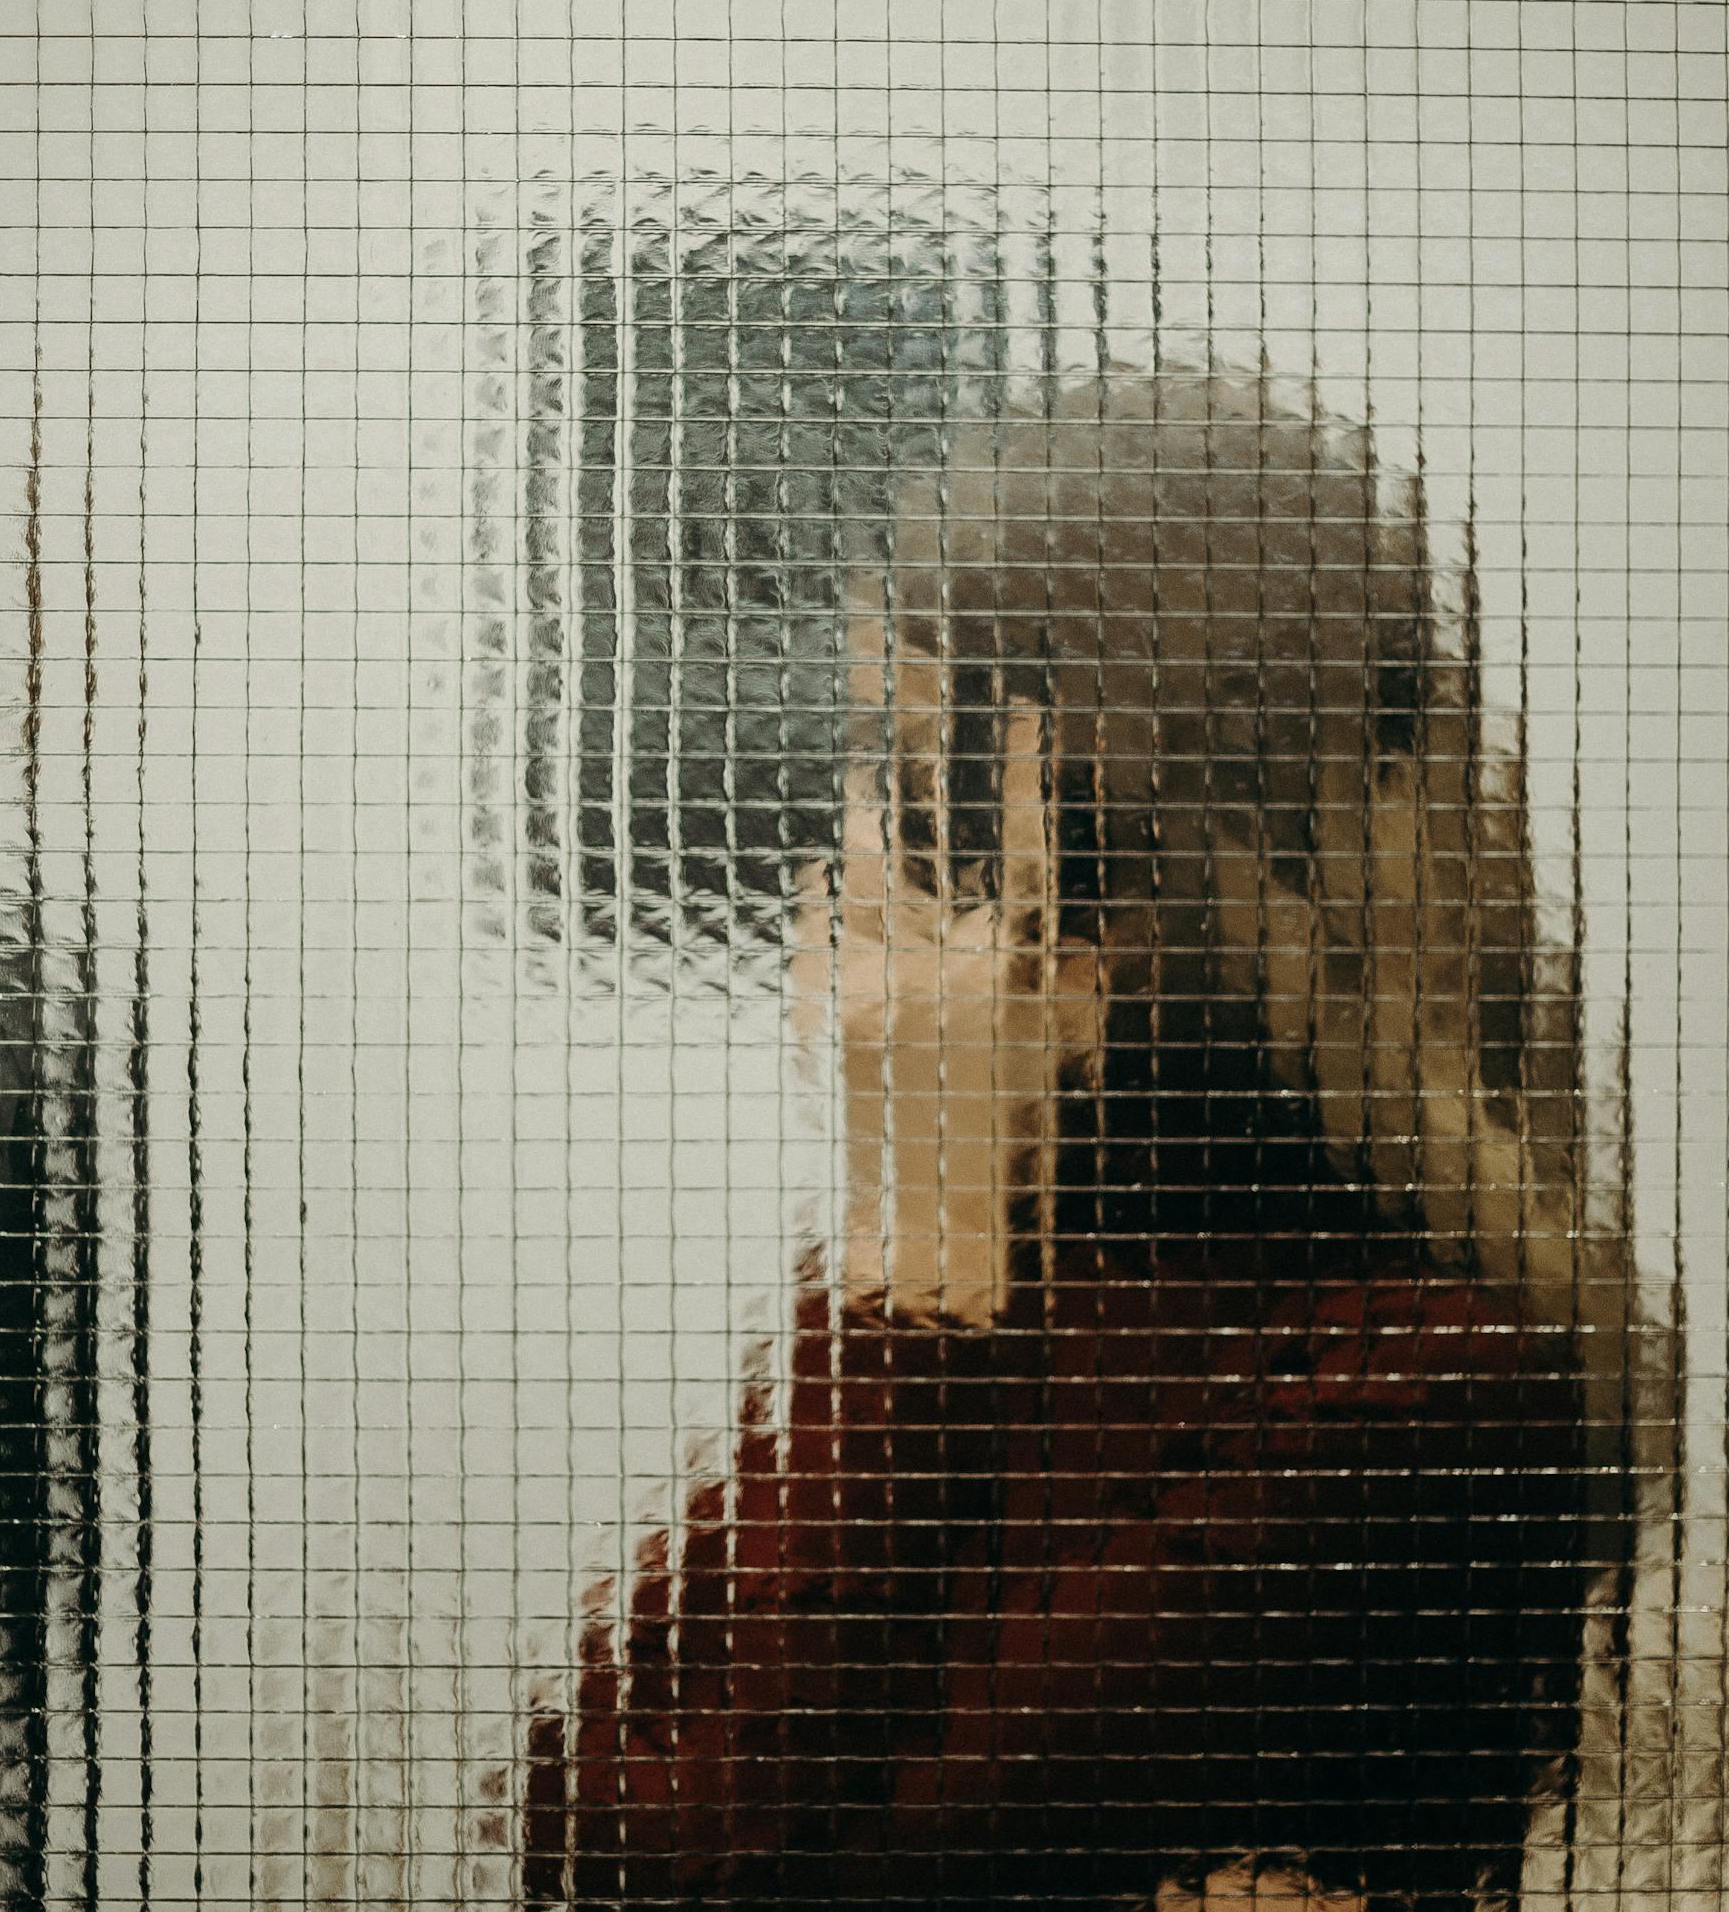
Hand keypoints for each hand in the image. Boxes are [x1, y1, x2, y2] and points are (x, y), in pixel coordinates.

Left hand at [788, 686, 1101, 1323]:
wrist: (925, 1229)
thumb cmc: (1004, 1147)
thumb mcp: (1054, 1064)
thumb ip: (1075, 996)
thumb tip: (1100, 943)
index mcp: (1013, 974)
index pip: (1029, 849)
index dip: (1027, 776)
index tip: (1026, 710)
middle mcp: (943, 965)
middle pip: (932, 832)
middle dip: (925, 754)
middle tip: (911, 682)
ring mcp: (872, 982)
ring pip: (865, 864)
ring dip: (869, 807)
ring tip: (868, 755)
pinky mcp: (820, 1011)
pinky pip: (812, 926)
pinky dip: (815, 895)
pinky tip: (814, 866)